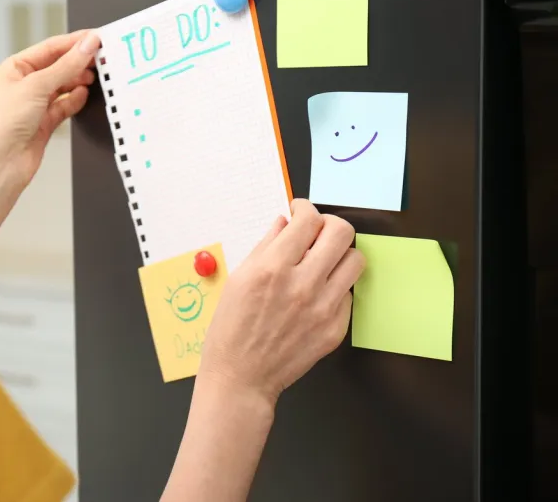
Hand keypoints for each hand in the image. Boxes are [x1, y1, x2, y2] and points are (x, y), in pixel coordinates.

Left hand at [0, 30, 100, 187]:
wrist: (2, 164)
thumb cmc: (4, 125)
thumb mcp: (37, 86)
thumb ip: (66, 66)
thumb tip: (87, 45)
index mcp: (15, 68)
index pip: (50, 48)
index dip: (74, 42)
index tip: (96, 38)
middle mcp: (24, 84)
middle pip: (58, 66)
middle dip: (79, 61)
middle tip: (101, 57)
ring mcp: (35, 104)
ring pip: (63, 86)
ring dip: (78, 80)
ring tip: (96, 76)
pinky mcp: (44, 123)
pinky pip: (64, 106)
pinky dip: (75, 100)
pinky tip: (84, 95)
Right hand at [199, 199, 365, 406]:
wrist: (241, 377)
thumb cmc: (231, 331)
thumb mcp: (238, 280)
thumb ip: (265, 247)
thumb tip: (284, 223)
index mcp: (273, 268)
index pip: (307, 219)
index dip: (304, 209)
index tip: (300, 212)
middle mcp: (303, 284)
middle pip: (341, 232)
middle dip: (328, 225)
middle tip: (316, 232)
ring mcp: (323, 308)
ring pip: (355, 260)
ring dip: (339, 254)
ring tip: (322, 262)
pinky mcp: (335, 328)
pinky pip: (348, 293)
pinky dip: (334, 287)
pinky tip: (316, 294)